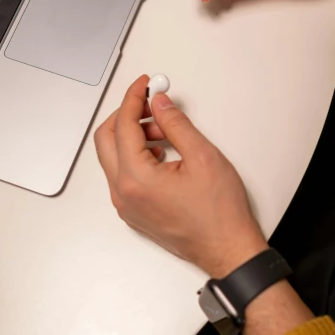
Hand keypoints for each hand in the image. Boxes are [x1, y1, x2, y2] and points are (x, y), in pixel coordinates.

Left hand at [94, 75, 267, 276]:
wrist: (228, 250)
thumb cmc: (219, 214)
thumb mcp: (203, 156)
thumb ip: (176, 124)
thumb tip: (160, 103)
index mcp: (136, 179)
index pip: (123, 125)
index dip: (133, 98)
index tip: (144, 84)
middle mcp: (123, 194)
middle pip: (106, 139)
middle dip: (128, 115)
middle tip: (152, 104)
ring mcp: (126, 205)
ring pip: (114, 157)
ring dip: (134, 137)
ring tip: (168, 133)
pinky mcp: (134, 212)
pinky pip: (124, 175)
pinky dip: (137, 156)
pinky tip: (164, 153)